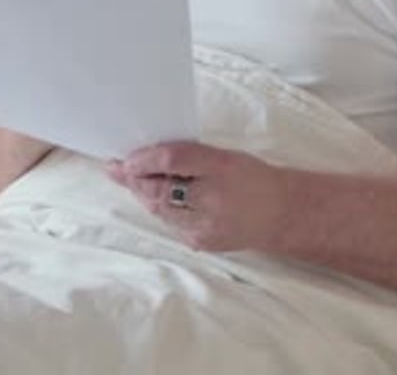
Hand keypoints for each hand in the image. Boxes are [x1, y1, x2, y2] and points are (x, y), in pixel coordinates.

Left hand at [106, 141, 281, 252]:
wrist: (281, 214)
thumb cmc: (252, 177)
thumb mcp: (224, 155)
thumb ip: (189, 154)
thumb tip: (150, 154)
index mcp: (221, 167)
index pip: (173, 160)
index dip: (145, 158)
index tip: (126, 156)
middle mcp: (213, 199)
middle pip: (160, 189)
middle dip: (134, 179)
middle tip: (115, 168)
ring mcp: (205, 226)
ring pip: (160, 209)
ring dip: (141, 194)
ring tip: (127, 179)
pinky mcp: (201, 242)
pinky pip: (170, 223)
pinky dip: (158, 208)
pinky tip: (151, 197)